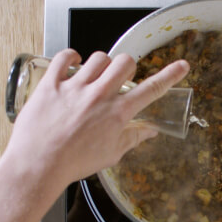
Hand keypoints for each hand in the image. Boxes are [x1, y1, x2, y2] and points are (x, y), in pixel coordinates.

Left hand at [4, 49, 189, 188]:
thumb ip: (133, 138)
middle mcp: (100, 95)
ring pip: (98, 57)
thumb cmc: (75, 163)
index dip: (170, 76)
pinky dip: (72, 56)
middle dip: (127, 67)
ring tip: (95, 75)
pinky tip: (74, 63)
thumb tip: (150, 131)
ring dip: (101, 64)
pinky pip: (65, 57)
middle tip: (120, 77)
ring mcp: (75, 87)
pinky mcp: (52, 83)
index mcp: (118, 114)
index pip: (151, 90)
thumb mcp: (111, 155)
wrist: (39, 165)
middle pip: (125, 62)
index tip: (182, 66)